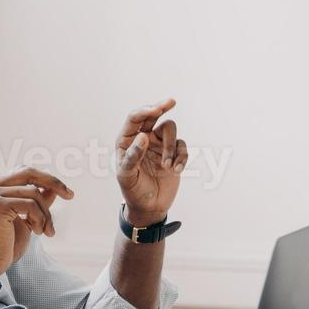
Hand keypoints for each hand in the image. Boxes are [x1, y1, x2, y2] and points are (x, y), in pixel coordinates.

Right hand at [0, 168, 73, 278]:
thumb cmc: (4, 245)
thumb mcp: (25, 219)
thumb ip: (36, 203)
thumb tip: (53, 188)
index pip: (23, 173)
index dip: (45, 179)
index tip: (66, 192)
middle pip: (28, 173)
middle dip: (52, 182)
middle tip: (70, 195)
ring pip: (33, 193)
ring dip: (45, 214)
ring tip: (45, 231)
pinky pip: (30, 205)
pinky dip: (39, 219)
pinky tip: (37, 232)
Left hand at [115, 97, 187, 226]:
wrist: (149, 207)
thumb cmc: (133, 190)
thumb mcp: (127, 176)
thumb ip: (132, 156)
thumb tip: (143, 136)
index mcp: (127, 140)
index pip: (135, 119)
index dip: (145, 111)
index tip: (156, 109)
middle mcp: (143, 138)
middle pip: (154, 115)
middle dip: (162, 107)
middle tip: (171, 101)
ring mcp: (159, 145)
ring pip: (170, 130)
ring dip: (171, 147)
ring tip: (167, 166)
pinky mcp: (173, 154)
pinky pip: (181, 147)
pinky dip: (181, 158)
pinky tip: (176, 171)